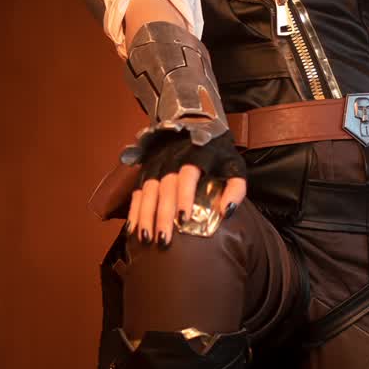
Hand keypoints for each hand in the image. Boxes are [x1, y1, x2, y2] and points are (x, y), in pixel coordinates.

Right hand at [126, 128, 247, 244]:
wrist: (197, 128)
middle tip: (164, 240)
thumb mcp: (234, 166)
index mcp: (196, 156)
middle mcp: (172, 159)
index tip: (184, 218)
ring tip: (146, 239)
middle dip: (163, 215)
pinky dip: (134, 210)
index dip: (184, 196)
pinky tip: (133, 229)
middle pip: (165, 188)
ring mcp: (157, 166)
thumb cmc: (218, 155)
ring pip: (148, 191)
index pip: (187, 176)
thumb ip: (235, 189)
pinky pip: (137, 192)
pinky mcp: (146, 172)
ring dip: (146, 215)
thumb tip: (226, 212)